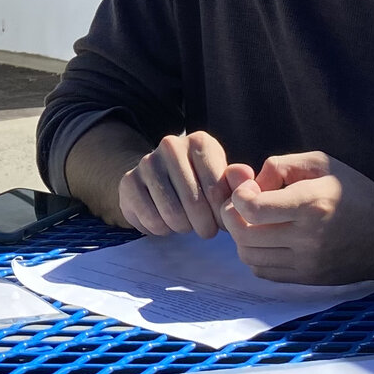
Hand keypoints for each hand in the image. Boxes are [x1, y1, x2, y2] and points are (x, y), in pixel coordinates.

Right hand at [117, 130, 232, 236]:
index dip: (222, 215)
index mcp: (200, 142)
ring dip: (183, 228)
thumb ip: (237, 182)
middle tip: (206, 230)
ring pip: (172, 214)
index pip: (216, 189)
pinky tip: (166, 222)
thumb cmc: (200, 181)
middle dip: (204, 226)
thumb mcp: (222, 179)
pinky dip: (162, 230)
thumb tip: (245, 178)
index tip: (224, 224)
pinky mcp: (129, 181)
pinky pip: (151, 220)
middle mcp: (171, 145)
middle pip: (194, 203)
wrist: (159, 177)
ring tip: (187, 224)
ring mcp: (147, 162)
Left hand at [221, 151, 373, 286]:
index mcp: (312, 204)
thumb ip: (281, 165)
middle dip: (234, 216)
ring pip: (249, 256)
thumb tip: (249, 183)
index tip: (249, 188)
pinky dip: (256, 256)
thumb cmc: (356, 193)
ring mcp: (308, 263)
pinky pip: (264, 272)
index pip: (252, 208)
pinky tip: (267, 240)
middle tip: (244, 205)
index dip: (238, 196)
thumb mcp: (323, 164)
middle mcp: (309, 237)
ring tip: (255, 222)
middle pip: (244, 234)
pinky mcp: (308, 279)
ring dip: (242, 237)